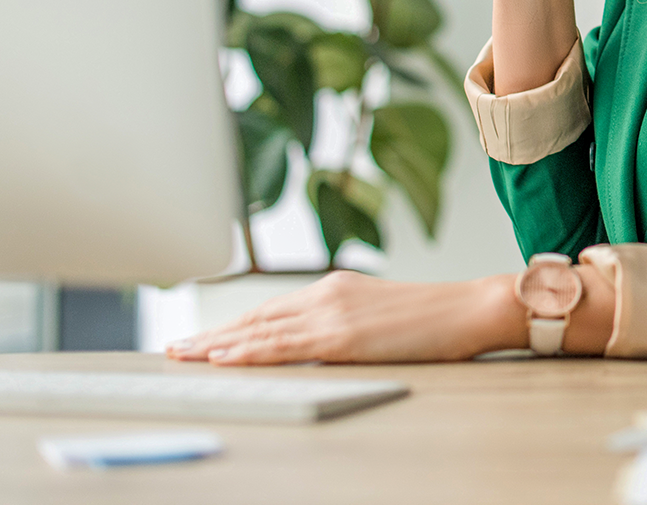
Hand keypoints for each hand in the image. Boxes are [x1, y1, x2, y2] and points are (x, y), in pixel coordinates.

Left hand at [165, 270, 526, 365]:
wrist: (471, 308)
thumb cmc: (437, 318)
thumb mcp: (381, 317)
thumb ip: (345, 327)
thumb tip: (318, 348)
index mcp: (336, 288)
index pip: (273, 310)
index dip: (234, 325)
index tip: (206, 338)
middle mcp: (327, 294)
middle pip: (257, 317)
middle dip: (213, 335)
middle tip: (175, 348)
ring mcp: (333, 313)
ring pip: (260, 330)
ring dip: (217, 345)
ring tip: (184, 356)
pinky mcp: (342, 335)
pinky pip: (283, 345)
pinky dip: (247, 351)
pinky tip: (223, 357)